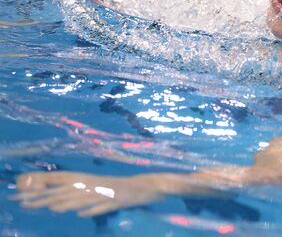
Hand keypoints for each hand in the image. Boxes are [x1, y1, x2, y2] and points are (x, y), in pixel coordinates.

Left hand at [12, 171, 167, 216]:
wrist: (146, 186)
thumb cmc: (121, 188)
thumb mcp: (99, 188)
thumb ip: (80, 194)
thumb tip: (60, 204)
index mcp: (89, 179)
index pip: (61, 180)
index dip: (42, 183)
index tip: (24, 189)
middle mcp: (94, 184)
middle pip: (66, 191)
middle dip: (45, 196)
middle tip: (26, 202)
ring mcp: (106, 192)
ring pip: (83, 197)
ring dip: (66, 202)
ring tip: (50, 208)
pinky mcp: (117, 200)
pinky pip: (103, 206)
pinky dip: (92, 209)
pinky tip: (81, 213)